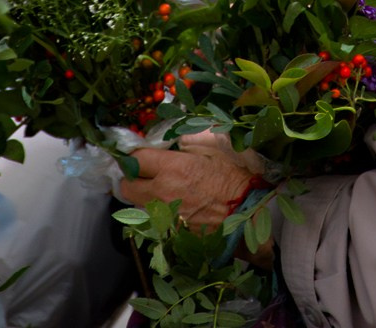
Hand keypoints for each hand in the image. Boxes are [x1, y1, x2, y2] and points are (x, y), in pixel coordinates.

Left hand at [119, 138, 250, 230]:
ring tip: (159, 190)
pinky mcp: (170, 233)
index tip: (139, 153)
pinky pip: (153, 221)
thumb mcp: (214, 148)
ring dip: (142, 196)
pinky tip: (172, 207)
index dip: (134, 155)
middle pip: (127, 187)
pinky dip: (156, 213)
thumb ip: (188, 142)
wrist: (248, 213)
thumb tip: (172, 143)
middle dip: (131, 178)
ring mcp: (165, 216)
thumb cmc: (234, 177)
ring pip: (137, 206)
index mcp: (173, 168)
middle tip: (142, 172)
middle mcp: (162, 193)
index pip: (136, 159)